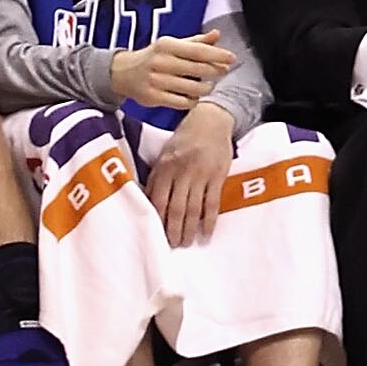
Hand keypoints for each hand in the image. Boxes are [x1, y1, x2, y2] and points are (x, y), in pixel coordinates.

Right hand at [110, 30, 233, 115]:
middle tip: (224, 71)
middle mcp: (161, 62)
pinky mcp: (153, 98)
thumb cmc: (154, 56)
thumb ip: (196, 41)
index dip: (217, 55)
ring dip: (205, 88)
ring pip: (191, 88)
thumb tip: (217, 34)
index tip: (232, 58)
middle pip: (196, 69)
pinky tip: (194, 96)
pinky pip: (181, 102)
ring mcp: (156, 81)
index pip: (197, 51)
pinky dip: (192, 100)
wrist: (123, 73)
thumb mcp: (172, 44)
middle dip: (215, 71)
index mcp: (167, 45)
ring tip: (208, 85)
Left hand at [147, 104, 234, 247]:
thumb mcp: (165, 154)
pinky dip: (209, 222)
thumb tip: (147, 204)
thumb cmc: (184, 139)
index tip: (155, 236)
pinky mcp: (218, 175)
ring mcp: (201, 174)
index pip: (158, 200)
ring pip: (193, 209)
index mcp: (165, 167)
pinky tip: (206, 234)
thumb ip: (157, 178)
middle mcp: (182, 171)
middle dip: (173, 231)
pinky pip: (212, 203)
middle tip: (172, 246)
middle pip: (176, 209)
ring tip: (187, 243)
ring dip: (189, 230)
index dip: (157, 221)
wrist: (211, 119)